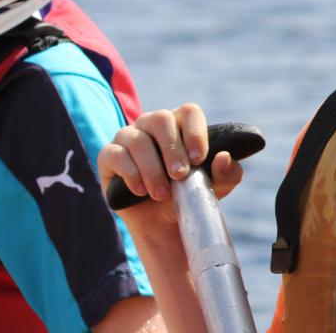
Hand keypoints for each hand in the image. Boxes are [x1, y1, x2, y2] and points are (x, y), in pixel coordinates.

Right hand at [97, 104, 243, 231]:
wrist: (163, 223)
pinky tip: (141, 191)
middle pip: (161, 119)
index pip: (189, 112)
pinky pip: (115, 154)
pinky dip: (130, 173)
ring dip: (152, 168)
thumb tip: (223, 157)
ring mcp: (129, 137)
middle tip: (181, 176)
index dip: (195, 132)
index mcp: (181, 124)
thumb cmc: (191, 195)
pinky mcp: (109, 156)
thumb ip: (227, 172)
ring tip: (162, 193)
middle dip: (172, 149)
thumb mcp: (217, 187)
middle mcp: (153, 124)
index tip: (200, 159)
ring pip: (137, 139)